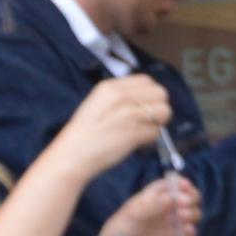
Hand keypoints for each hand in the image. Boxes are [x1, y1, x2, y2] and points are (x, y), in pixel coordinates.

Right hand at [46, 73, 174, 181]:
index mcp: (110, 87)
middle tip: (148, 120)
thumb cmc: (85, 134)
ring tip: (141, 132)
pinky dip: (150, 140)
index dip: (151, 94)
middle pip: (161, 93)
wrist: (71, 154)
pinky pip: (156, 132)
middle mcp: (121, 96)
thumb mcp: (98, 103)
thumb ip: (121, 97)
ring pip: (163, 112)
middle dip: (159, 107)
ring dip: (157, 124)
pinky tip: (136, 143)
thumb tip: (146, 100)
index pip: (147, 80)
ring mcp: (129, 114)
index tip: (146, 105)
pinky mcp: (134, 133)